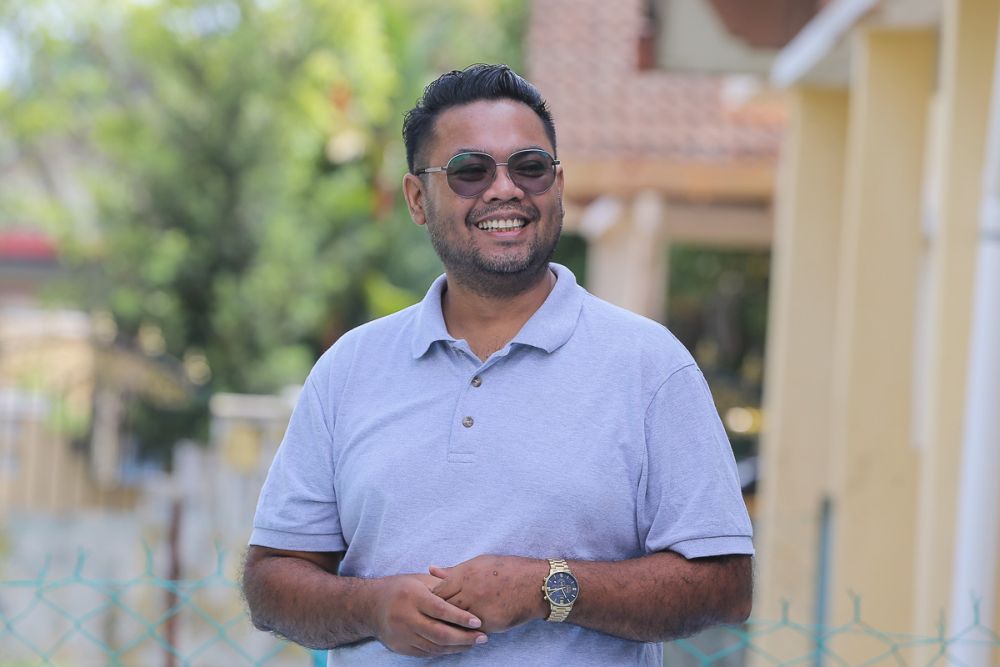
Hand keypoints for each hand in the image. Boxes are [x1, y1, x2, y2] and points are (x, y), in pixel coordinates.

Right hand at [372, 573, 486, 656]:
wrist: (370, 606)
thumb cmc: (400, 588)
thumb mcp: (419, 580)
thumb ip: (442, 586)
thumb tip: (467, 593)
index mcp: (412, 597)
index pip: (440, 610)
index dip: (461, 617)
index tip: (478, 622)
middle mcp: (405, 617)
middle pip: (439, 633)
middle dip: (464, 637)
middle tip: (483, 637)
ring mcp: (402, 635)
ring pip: (434, 646)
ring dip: (457, 647)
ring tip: (474, 643)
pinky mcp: (400, 647)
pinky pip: (426, 652)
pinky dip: (444, 651)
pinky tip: (457, 647)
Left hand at [429, 555, 548, 632]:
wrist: (534, 584)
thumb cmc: (506, 570)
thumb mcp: (479, 563)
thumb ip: (453, 570)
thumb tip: (431, 569)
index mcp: (464, 575)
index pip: (437, 592)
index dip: (433, 599)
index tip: (433, 602)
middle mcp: (469, 592)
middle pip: (443, 608)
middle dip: (439, 613)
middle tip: (437, 616)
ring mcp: (479, 609)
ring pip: (456, 621)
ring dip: (452, 623)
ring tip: (450, 623)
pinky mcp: (489, 623)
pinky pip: (472, 629)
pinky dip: (468, 629)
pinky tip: (467, 628)